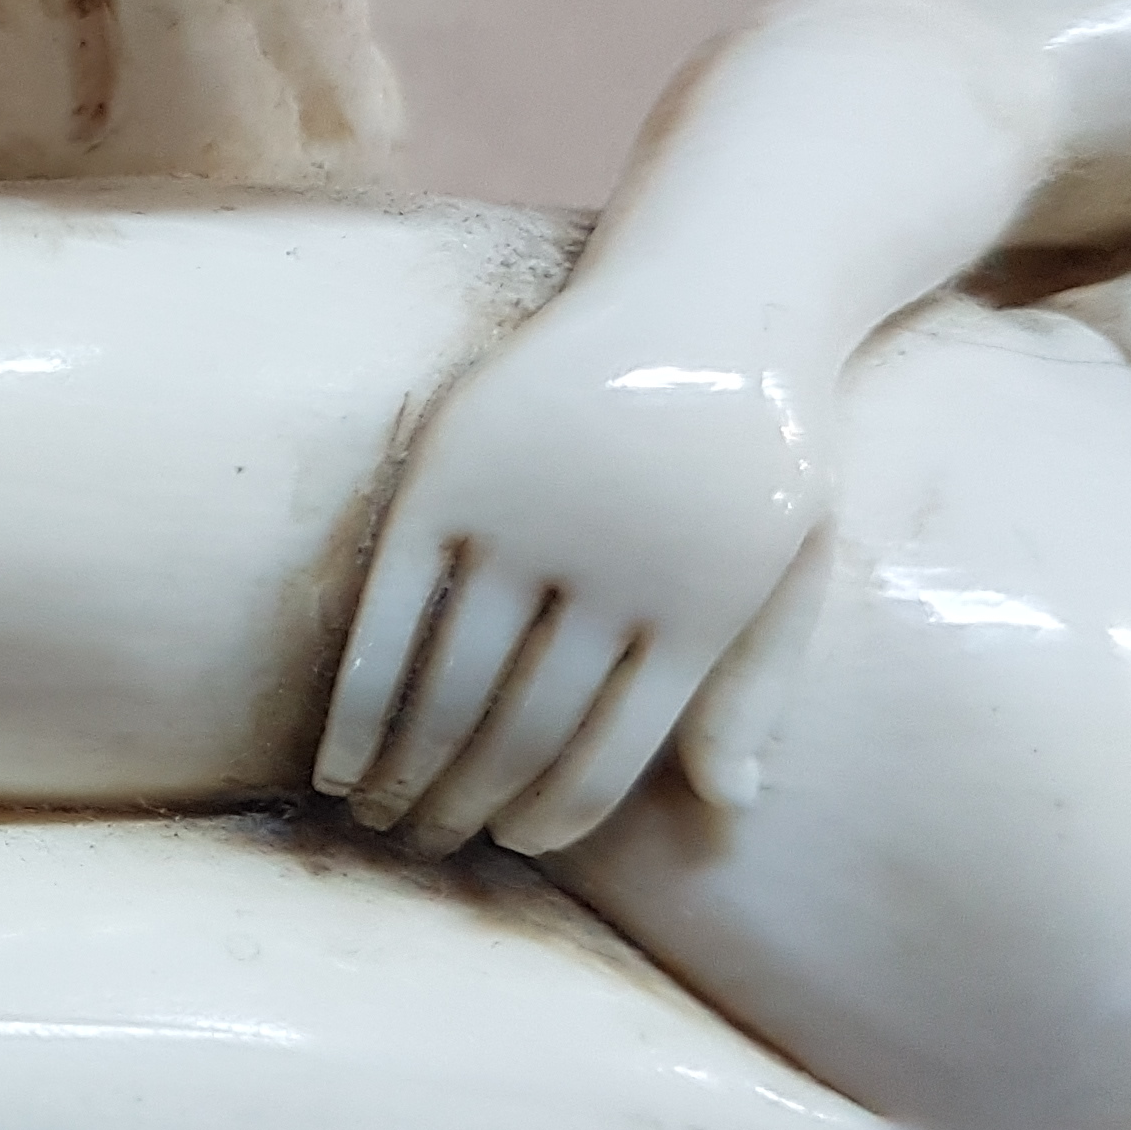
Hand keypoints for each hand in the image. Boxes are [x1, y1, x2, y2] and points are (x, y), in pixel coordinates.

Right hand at [316, 294, 834, 857]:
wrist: (717, 285)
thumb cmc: (759, 442)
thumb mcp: (795, 561)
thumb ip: (757, 684)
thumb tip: (727, 808)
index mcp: (704, 605)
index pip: (610, 753)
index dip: (552, 811)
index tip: (512, 843)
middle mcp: (612, 564)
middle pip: (520, 725)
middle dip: (464, 802)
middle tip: (428, 844)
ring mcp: (526, 513)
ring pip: (449, 681)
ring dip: (402, 766)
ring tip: (378, 813)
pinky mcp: (454, 470)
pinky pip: (389, 608)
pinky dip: (357, 692)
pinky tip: (335, 752)